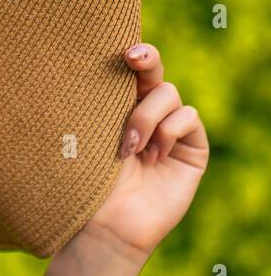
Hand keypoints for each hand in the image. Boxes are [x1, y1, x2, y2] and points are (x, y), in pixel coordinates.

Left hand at [76, 42, 208, 261]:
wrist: (104, 225)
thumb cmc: (82, 182)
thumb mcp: (84, 136)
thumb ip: (93, 104)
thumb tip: (84, 61)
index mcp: (111, 108)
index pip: (124, 72)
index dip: (129, 54)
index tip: (121, 50)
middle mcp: (142, 114)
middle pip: (152, 70)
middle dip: (146, 59)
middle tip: (133, 58)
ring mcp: (168, 130)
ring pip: (169, 94)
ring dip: (146, 116)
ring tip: (128, 147)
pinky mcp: (191, 149)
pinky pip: (189, 117)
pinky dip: (169, 131)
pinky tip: (152, 156)